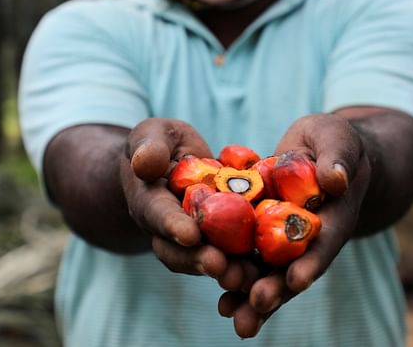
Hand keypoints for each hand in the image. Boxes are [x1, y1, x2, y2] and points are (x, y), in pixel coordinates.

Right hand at [122, 118, 261, 290]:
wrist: (173, 160)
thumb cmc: (160, 143)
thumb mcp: (152, 134)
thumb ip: (149, 147)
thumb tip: (145, 163)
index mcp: (149, 202)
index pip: (158, 216)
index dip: (173, 226)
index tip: (190, 235)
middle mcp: (167, 229)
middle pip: (179, 251)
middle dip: (199, 259)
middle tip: (220, 266)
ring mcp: (193, 239)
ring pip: (205, 260)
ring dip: (225, 270)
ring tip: (245, 277)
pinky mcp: (219, 240)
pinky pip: (231, 256)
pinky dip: (247, 265)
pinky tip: (267, 269)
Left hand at [219, 114, 371, 337]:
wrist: (317, 148)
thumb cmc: (333, 140)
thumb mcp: (337, 138)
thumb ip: (338, 157)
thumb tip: (335, 179)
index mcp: (335, 215)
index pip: (325, 241)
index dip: (311, 261)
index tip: (296, 280)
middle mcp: (310, 236)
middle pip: (294, 267)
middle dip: (276, 289)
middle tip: (256, 305)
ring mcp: (285, 240)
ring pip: (269, 271)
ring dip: (251, 295)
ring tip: (231, 314)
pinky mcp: (262, 234)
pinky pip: (248, 258)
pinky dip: (236, 278)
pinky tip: (221, 302)